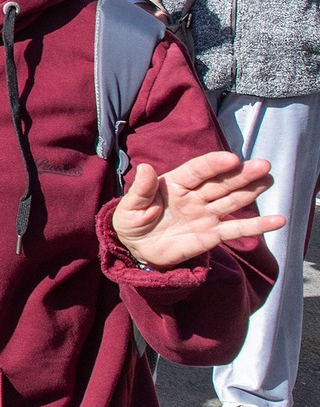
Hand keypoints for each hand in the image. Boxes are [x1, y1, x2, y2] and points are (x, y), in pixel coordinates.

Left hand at [112, 150, 284, 269]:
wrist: (137, 248)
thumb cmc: (131, 221)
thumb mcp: (129, 207)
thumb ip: (140, 190)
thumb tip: (145, 168)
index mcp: (174, 183)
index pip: (197, 170)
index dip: (214, 164)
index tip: (232, 159)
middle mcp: (195, 195)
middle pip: (221, 182)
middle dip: (241, 174)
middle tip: (263, 165)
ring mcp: (206, 214)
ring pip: (232, 200)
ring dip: (251, 191)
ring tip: (269, 180)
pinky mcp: (212, 234)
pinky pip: (236, 229)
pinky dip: (256, 225)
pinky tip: (277, 220)